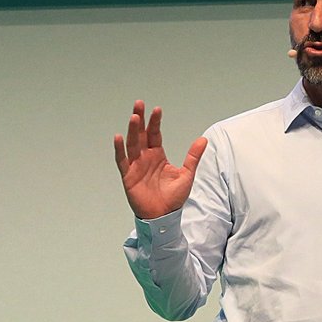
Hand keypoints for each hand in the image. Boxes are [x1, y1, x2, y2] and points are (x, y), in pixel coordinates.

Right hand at [113, 101, 208, 220]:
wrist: (164, 217)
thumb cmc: (173, 198)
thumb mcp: (187, 174)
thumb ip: (193, 156)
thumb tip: (203, 139)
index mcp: (158, 155)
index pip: (155, 134)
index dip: (155, 122)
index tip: (157, 110)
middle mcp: (145, 158)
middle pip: (141, 134)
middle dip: (140, 119)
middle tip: (139, 104)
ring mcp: (136, 166)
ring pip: (132, 144)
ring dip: (132, 130)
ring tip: (134, 117)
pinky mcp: (128, 176)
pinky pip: (122, 161)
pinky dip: (119, 150)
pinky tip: (118, 137)